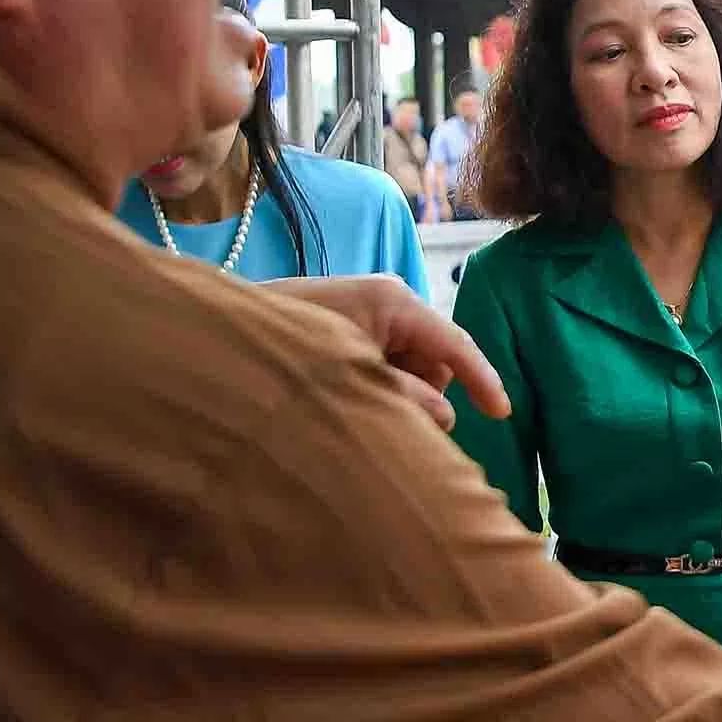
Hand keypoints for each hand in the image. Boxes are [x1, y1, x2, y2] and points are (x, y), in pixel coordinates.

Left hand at [268, 275, 507, 428]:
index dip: (483, 380)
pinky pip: (388, 364)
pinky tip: (348, 394)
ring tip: (353, 401)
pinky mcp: (355, 329)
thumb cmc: (287, 349)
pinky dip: (380, 386)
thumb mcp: (352, 376)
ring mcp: (372, 314)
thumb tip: (447, 419)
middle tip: (385, 411)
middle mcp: (390, 302)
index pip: (455, 343)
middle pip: (435, 359)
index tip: (502, 414)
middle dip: (423, 392)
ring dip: (398, 392)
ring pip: (413, 367)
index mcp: (395, 302)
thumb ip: (403, 398)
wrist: (219, 337)